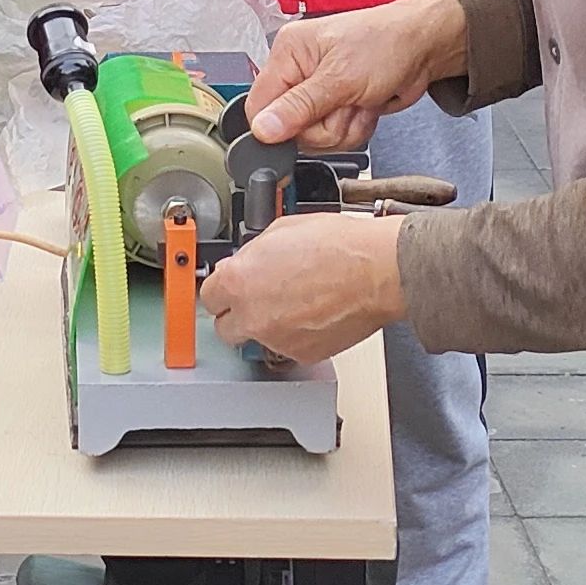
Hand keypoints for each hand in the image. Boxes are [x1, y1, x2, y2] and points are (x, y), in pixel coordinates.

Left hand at [196, 212, 408, 364]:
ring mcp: (276, 338)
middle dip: (237, 314)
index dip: (221, 290)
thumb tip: (246, 262)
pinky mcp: (302, 354)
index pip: (208, 296)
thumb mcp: (281, 230)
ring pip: (258, 338)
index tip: (229, 289)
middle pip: (225, 327)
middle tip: (258, 299)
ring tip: (298, 302)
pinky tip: (313, 313)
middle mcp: (252, 315)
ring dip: (269, 324)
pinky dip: (295, 335)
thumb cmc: (339, 247)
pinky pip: (287, 347)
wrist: (376, 270)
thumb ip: (253, 253)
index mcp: (239, 280)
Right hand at [243, 0, 467, 152]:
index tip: (304, 126)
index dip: (277, 126)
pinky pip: (336, 137)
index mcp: (289, 53)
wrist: (425, 48)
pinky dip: (356, 128)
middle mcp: (299, 72)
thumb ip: (299, 107)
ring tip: (359, 101)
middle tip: (345, 103)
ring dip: (343, 127)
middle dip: (323, 125)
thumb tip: (263, 129)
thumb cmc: (387, 44)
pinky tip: (366, 106)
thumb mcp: (340, 77)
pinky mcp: (338, 107)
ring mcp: (320, 93)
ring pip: (315, 137)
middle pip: (288, 129)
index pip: (258, 105)